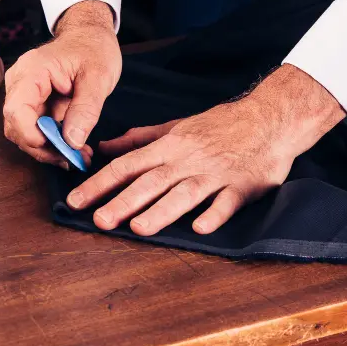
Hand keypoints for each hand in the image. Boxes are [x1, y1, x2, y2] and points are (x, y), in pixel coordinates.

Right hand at [3, 1, 120, 167]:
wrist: (90, 37)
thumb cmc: (93, 49)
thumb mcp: (98, 77)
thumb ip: (85, 110)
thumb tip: (72, 142)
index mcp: (32, 71)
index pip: (17, 110)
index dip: (32, 136)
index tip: (59, 150)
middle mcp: (20, 83)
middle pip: (17, 127)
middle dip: (44, 148)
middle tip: (75, 158)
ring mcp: (24, 94)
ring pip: (24, 133)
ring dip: (49, 149)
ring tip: (79, 154)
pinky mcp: (32, 103)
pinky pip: (35, 129)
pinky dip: (53, 142)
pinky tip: (73, 147)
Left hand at [66, 65, 344, 234]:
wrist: (270, 117)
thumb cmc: (221, 124)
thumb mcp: (177, 126)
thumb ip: (140, 139)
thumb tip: (104, 147)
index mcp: (170, 146)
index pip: (127, 165)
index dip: (100, 183)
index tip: (76, 201)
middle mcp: (189, 159)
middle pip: (151, 182)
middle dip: (124, 202)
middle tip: (99, 220)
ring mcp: (216, 173)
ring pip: (185, 193)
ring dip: (162, 210)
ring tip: (138, 228)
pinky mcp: (243, 185)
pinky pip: (227, 201)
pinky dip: (214, 213)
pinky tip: (200, 227)